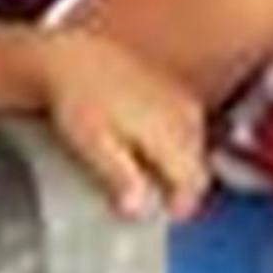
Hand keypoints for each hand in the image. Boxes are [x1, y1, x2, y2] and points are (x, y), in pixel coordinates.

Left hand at [28, 23, 212, 221]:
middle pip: (199, 168)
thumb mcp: (93, 143)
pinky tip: (147, 147)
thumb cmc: (79, 101)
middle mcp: (185, 115)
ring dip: (178, 167)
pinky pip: (188, 128)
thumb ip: (120, 177)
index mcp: (169, 131)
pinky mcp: (175, 90)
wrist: (73, 56)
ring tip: (146, 175)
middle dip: (180, 189)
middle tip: (151, 201)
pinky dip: (175, 145)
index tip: (160, 216)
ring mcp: (183, 100)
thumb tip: (139, 211)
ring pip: (196, 149)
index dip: (181, 207)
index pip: (194, 183)